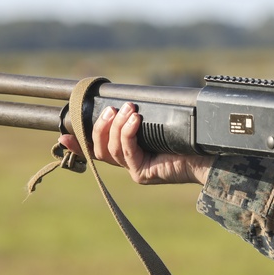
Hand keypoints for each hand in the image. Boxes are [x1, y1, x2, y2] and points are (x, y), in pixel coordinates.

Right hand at [59, 102, 214, 184]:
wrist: (210, 153)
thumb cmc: (188, 135)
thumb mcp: (156, 121)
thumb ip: (137, 116)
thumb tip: (124, 101)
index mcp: (130, 151)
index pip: (98, 149)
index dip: (78, 144)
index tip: (63, 135)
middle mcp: (130, 163)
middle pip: (99, 149)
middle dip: (99, 127)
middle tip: (112, 109)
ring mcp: (136, 170)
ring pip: (111, 150)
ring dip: (116, 126)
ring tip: (129, 111)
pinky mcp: (143, 173)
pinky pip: (127, 151)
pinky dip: (128, 133)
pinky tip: (136, 120)